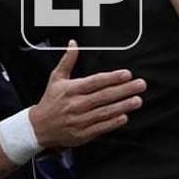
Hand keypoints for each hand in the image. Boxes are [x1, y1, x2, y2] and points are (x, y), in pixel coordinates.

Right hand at [28, 42, 145, 149]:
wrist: (39, 127)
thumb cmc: (50, 101)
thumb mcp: (56, 78)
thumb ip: (67, 61)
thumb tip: (73, 44)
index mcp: (71, 89)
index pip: (95, 82)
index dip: (112, 78)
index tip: (127, 74)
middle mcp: (76, 104)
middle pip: (104, 96)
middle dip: (124, 90)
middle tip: (140, 85)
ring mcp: (80, 120)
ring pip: (105, 112)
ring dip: (123, 106)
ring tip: (137, 100)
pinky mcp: (82, 134)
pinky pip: (100, 127)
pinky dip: (113, 123)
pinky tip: (124, 117)